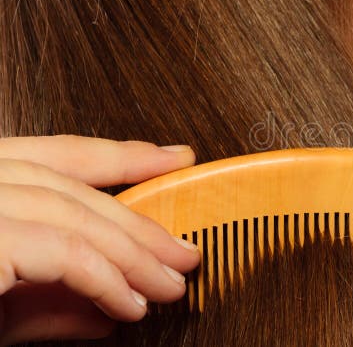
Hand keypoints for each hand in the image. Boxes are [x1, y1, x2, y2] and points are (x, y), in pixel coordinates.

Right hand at [0, 135, 200, 344]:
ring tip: (170, 286)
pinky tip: (131, 305)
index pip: (53, 159)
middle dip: (136, 224)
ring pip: (73, 217)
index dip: (119, 158)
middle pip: (67, 189)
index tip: (172, 160)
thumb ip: (47, 304)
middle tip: (184, 251)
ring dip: (134, 256)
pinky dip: (107, 279)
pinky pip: (65, 252)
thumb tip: (104, 316)